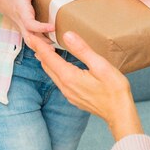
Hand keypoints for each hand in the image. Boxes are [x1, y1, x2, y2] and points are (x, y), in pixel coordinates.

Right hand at [0, 0, 57, 44]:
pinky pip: (30, 38)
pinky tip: (50, 43)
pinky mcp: (22, 28)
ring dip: (42, 45)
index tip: (53, 27)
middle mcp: (20, 22)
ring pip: (30, 40)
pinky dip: (39, 42)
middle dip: (43, 44)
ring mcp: (20, 27)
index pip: (30, 24)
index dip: (41, 28)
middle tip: (58, 44)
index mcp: (22, 12)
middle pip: (31, 38)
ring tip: (57, 45)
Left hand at [28, 31, 143, 140]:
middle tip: (35, 39)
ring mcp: (68, 93)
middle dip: (40, 52)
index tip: (30, 35)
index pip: (48, 58)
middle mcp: (65, 86)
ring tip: (44, 50)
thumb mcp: (100, 66)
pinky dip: (55, 69)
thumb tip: (67, 35)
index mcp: (69, 76)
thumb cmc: (114, 90)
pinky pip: (59, 80)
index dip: (39, 45)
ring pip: (52, 74)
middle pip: (47, 66)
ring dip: (46, 61)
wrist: (119, 113)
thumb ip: (82, 50)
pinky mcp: (74, 97)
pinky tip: (60, 66)